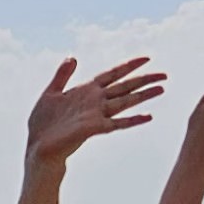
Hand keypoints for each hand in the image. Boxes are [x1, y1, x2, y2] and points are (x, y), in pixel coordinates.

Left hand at [22, 53, 163, 170]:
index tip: (147, 58)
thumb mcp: (51, 93)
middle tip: (164, 75)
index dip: (129, 66)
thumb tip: (72, 57)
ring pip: (125, 102)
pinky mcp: (94, 128)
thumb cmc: (43, 124)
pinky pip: (118, 123)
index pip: (112, 74)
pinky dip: (133, 120)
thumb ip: (63, 75)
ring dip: (143, 95)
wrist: (38, 146)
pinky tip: (149, 116)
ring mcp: (96, 114)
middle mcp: (95, 101)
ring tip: (161, 89)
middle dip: (144, 80)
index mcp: (86, 91)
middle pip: (124, 87)